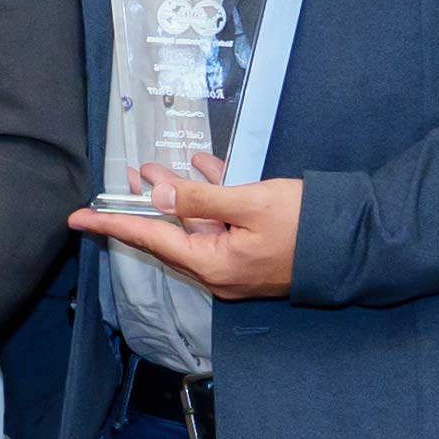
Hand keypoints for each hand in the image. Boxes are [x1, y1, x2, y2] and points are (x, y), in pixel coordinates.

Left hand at [71, 159, 301, 300]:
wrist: (361, 244)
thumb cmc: (306, 224)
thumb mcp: (249, 203)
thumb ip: (200, 198)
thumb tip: (158, 193)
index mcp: (212, 265)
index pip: (148, 240)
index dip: (111, 225)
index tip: (76, 219)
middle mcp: (219, 272)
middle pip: (169, 235)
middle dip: (146, 204)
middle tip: (126, 178)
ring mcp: (238, 266)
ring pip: (196, 226)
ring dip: (180, 195)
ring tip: (158, 167)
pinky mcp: (254, 254)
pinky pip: (222, 226)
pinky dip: (213, 198)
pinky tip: (208, 168)